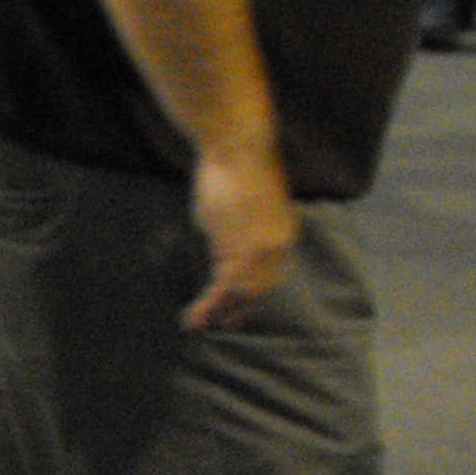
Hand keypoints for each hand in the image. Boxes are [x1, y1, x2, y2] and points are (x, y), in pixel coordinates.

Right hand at [184, 140, 295, 329]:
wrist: (240, 150)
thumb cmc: (239, 164)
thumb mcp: (244, 201)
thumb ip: (239, 225)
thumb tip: (225, 235)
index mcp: (284, 231)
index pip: (271, 272)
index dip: (255, 292)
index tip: (240, 303)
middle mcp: (277, 246)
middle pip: (260, 289)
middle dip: (240, 308)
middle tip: (225, 324)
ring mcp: (259, 252)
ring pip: (240, 294)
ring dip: (218, 312)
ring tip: (199, 324)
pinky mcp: (237, 253)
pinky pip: (221, 290)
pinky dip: (206, 307)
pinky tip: (192, 317)